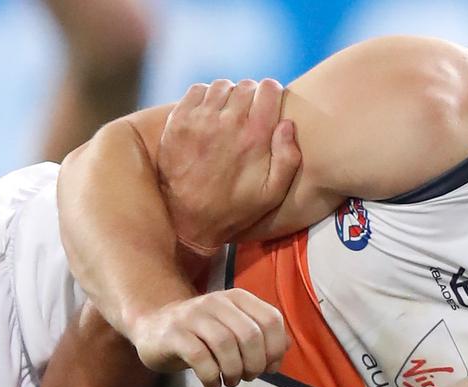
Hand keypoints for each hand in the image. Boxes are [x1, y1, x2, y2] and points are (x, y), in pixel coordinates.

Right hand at [128, 288, 289, 386]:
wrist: (153, 327)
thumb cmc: (201, 334)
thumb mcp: (233, 328)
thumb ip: (261, 336)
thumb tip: (283, 351)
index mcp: (237, 298)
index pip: (271, 320)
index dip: (276, 349)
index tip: (269, 367)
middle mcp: (216, 302)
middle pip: (250, 335)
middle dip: (255, 364)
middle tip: (248, 377)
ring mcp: (192, 317)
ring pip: (226, 345)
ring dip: (234, 371)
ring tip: (230, 381)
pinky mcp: (173, 335)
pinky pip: (200, 358)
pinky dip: (211, 377)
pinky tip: (212, 384)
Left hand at [157, 78, 301, 253]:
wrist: (188, 221)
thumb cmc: (234, 209)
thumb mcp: (272, 194)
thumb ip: (289, 159)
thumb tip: (288, 124)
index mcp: (255, 135)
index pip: (269, 89)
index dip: (272, 94)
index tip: (269, 104)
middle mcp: (228, 121)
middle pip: (246, 86)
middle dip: (251, 96)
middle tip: (249, 113)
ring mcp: (200, 119)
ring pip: (222, 86)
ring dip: (228, 96)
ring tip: (228, 114)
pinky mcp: (178, 121)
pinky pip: (197, 91)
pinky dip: (205, 98)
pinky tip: (209, 115)